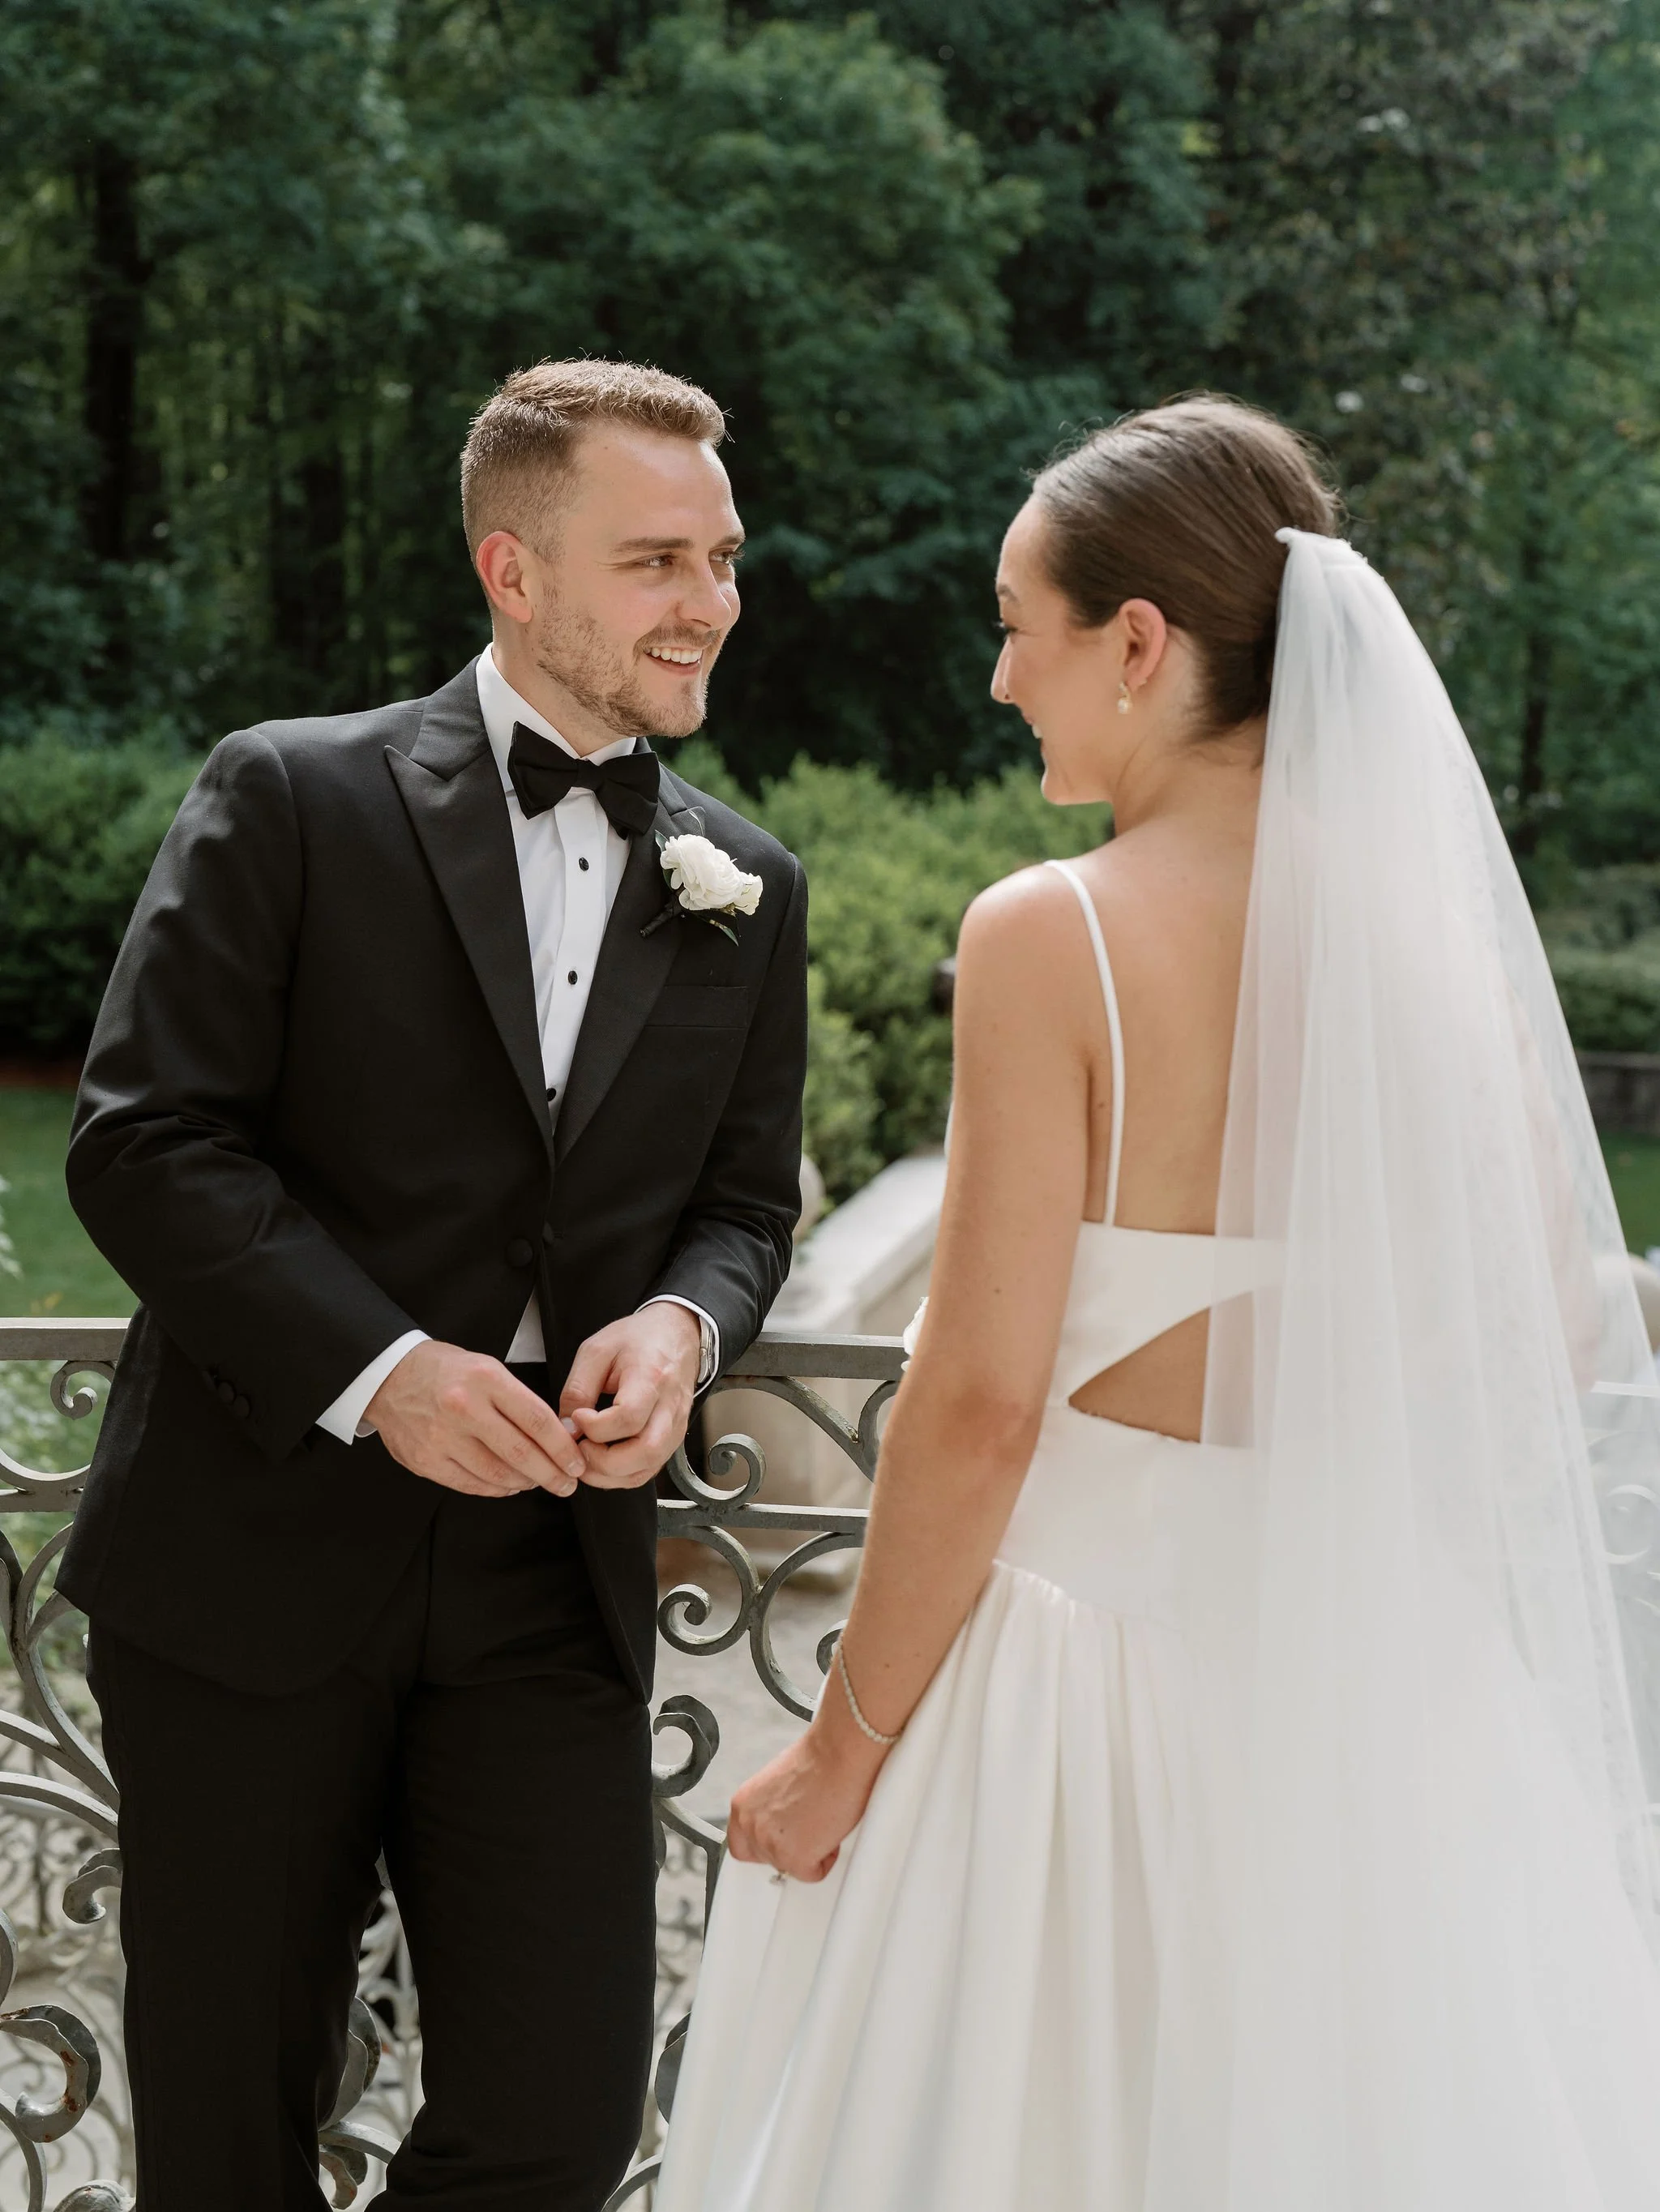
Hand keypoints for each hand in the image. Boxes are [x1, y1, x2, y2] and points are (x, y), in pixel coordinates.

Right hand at [364, 1340, 584, 1497]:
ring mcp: (442, 1437)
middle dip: (552, 1474)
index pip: (536, 1420)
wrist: (388, 1376)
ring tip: (538, 1482)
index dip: (562, 1448)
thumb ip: (521, 1401)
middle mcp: (464, 1408)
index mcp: (486, 1379)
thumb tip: (559, 1434)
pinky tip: (510, 1484)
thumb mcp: (488, 1369)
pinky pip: (471, 1484)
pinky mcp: (425, 1460)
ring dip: (526, 1483)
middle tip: (567, 1484)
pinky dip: (497, 1489)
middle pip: (520, 1453)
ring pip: (497, 1474)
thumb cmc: (445, 1371)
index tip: (576, 1462)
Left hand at [559, 1302, 701, 1489]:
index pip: (629, 1418)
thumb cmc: (638, 1339)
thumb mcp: (597, 1350)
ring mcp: (675, 1427)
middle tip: (579, 1448)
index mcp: (652, 1377)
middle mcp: (669, 1407)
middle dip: (603, 1462)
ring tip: (586, 1457)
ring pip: (647, 1468)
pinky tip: (602, 1461)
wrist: (676, 1334)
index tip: (578, 1417)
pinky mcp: (673, 1439)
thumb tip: (568, 1429)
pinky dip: (621, 1474)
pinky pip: (648, 1469)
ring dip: (610, 1474)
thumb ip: (578, 1390)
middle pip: (645, 1453)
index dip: (596, 1427)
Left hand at [726, 1723, 883, 1882]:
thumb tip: (782, 1822)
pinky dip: (827, 1858)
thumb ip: (771, 1808)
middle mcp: (750, 1825)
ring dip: (810, 1851)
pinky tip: (830, 1829)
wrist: (839, 1753)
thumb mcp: (779, 1783)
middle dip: (790, 1848)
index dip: (767, 1844)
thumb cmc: (819, 1759)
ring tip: (822, 1819)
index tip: (784, 1838)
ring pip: (791, 1867)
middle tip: (810, 1826)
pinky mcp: (795, 1858)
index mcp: (742, 1805)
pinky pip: (813, 1873)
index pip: (742, 1845)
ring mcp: (770, 1844)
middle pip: (767, 1859)